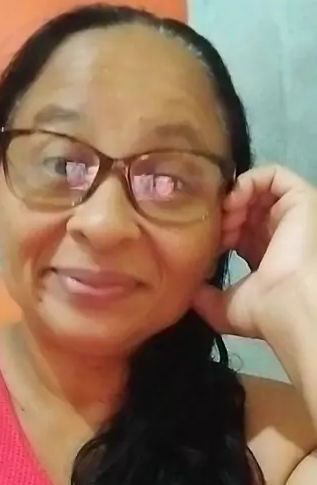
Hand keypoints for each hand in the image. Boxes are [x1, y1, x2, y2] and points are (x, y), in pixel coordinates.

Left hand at [193, 164, 316, 339]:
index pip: (236, 232)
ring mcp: (290, 215)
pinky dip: (248, 181)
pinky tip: (233, 200)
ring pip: (256, 190)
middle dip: (220, 213)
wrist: (289, 303)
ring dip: (233, 198)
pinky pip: (273, 174)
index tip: (197, 240)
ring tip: (222, 215)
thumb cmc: (261, 310)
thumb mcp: (222, 308)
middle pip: (243, 209)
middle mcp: (278, 234)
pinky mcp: (300, 198)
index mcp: (263, 258)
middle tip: (208, 227)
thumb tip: (185, 288)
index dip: (214, 230)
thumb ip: (202, 295)